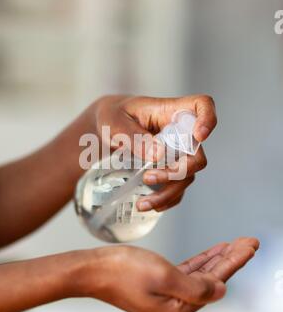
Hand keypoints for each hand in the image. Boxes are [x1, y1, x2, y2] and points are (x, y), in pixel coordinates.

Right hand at [69, 237, 258, 311]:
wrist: (91, 270)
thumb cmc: (122, 270)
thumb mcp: (164, 276)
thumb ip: (197, 286)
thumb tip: (221, 290)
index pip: (215, 284)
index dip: (234, 262)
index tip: (250, 245)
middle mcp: (174, 310)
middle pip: (210, 281)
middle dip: (230, 260)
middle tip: (249, 241)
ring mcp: (166, 300)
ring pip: (200, 276)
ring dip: (217, 259)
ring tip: (235, 244)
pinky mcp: (158, 289)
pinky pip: (186, 274)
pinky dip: (200, 262)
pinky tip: (212, 252)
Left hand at [93, 94, 216, 211]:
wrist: (104, 129)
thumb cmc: (112, 117)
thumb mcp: (114, 122)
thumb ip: (134, 136)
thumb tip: (158, 155)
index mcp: (170, 111)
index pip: (201, 105)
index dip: (208, 119)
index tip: (199, 136)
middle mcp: (179, 133)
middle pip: (197, 153)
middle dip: (179, 171)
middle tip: (149, 177)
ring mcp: (177, 153)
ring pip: (187, 176)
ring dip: (168, 192)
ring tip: (142, 202)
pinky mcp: (169, 170)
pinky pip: (177, 189)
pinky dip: (165, 200)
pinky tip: (148, 205)